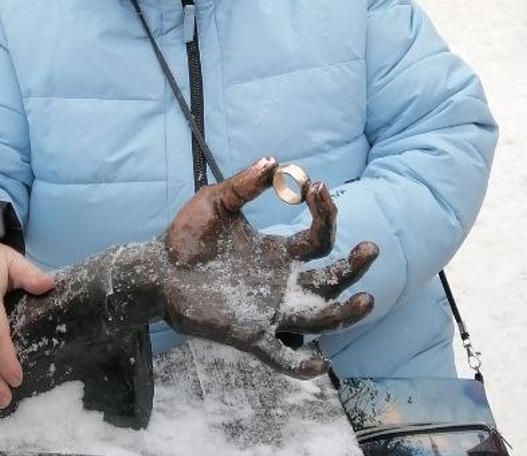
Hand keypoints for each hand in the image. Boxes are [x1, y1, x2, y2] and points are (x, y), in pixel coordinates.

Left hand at [159, 157, 376, 377]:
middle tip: (370, 249)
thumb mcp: (217, 200)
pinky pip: (281, 356)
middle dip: (354, 268)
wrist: (156, 268)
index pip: (318, 239)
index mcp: (279, 253)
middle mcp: (282, 283)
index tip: (317, 187)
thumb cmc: (187, 236)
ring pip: (319, 319)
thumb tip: (275, 162)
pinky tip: (320, 363)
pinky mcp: (249, 334)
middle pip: (331, 281)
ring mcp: (269, 311)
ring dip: (345, 313)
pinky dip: (301, 365)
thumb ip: (245, 183)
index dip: (324, 214)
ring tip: (366, 300)